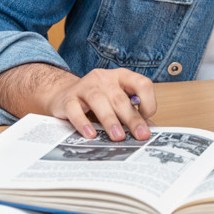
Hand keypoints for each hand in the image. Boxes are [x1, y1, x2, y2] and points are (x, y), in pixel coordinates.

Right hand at [0, 64, 156, 140]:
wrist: (63, 95)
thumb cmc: (96, 101)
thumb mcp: (117, 102)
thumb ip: (133, 113)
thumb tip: (150, 129)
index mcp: (122, 76)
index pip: (142, 83)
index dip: (148, 101)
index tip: (148, 118)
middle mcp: (105, 78)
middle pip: (120, 98)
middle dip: (132, 118)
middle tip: (140, 135)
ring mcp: (85, 86)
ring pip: (99, 101)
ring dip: (110, 120)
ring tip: (118, 136)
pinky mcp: (68, 98)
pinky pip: (75, 110)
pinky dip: (84, 123)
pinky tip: (91, 135)